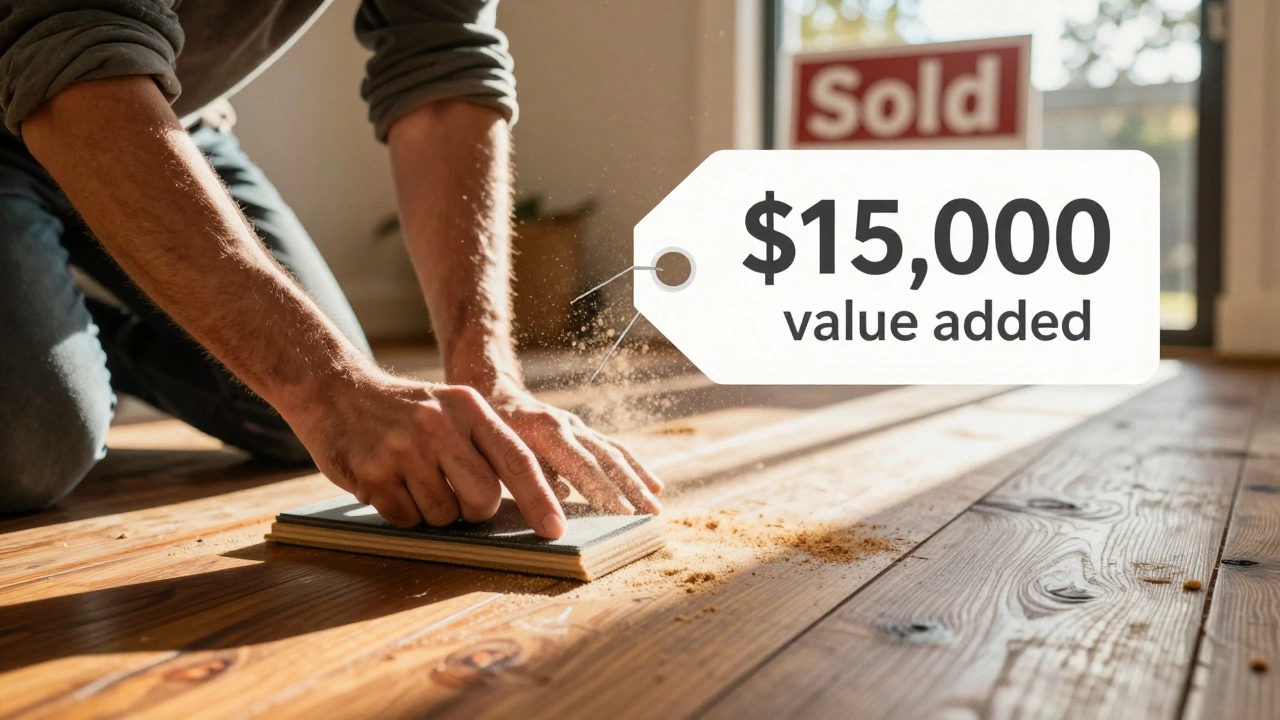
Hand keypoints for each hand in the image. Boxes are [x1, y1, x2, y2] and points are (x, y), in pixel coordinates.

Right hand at [286, 370, 566, 537]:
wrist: (334, 389)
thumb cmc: (405, 409)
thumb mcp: (451, 408)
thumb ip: (485, 446)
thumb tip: (526, 504)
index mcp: (469, 407)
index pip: (516, 460)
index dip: (540, 499)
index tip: (555, 530)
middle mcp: (439, 426)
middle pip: (484, 500)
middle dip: (475, 511)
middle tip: (456, 493)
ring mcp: (404, 449)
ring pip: (444, 516)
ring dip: (433, 511)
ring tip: (413, 478)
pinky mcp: (373, 473)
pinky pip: (407, 519)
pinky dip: (402, 512)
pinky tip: (389, 483)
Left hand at [483, 382, 662, 515]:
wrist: (492, 392)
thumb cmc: (486, 430)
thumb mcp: (496, 452)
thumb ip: (528, 475)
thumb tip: (562, 500)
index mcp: (547, 432)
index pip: (583, 465)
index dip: (605, 490)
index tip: (625, 512)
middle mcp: (568, 426)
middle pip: (606, 459)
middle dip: (630, 487)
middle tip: (650, 513)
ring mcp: (577, 427)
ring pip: (615, 452)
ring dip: (638, 477)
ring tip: (657, 501)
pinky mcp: (582, 431)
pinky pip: (614, 448)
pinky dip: (634, 467)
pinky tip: (652, 484)